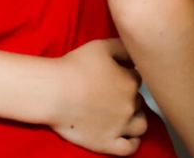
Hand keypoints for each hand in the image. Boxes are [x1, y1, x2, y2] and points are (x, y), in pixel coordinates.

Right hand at [46, 39, 145, 155]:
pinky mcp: (108, 142)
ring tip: (122, 114)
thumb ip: (122, 46)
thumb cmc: (73, 67)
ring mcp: (121, 127)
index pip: (137, 78)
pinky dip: (132, 142)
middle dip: (129, 97)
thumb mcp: (100, 46)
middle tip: (111, 93)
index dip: (126, 76)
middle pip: (138, 101)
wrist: (53, 91)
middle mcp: (130, 106)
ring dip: (135, 118)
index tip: (113, 76)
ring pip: (140, 125)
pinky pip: (130, 147)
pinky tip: (126, 135)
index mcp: (129, 82)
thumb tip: (135, 52)